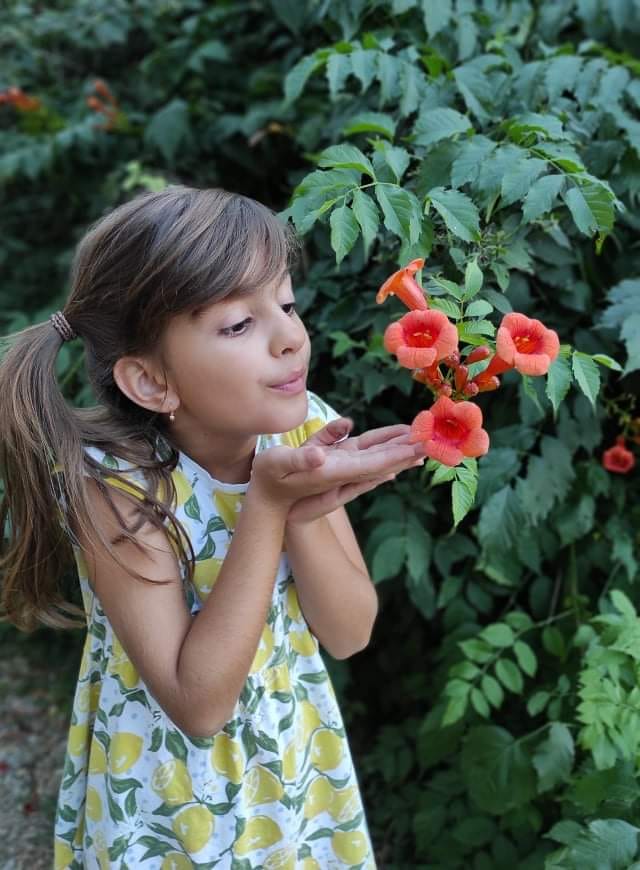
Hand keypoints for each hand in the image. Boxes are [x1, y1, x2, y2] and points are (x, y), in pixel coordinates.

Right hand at [253, 418, 426, 525]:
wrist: (266, 504)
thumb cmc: (267, 479)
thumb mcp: (278, 464)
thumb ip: (300, 458)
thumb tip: (321, 456)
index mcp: (334, 471)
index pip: (374, 462)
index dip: (398, 453)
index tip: (421, 447)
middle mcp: (343, 473)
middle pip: (382, 461)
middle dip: (407, 451)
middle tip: (435, 442)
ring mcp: (340, 472)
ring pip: (376, 461)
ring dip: (398, 453)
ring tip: (421, 446)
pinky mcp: (335, 469)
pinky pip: (365, 464)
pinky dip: (381, 459)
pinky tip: (394, 465)